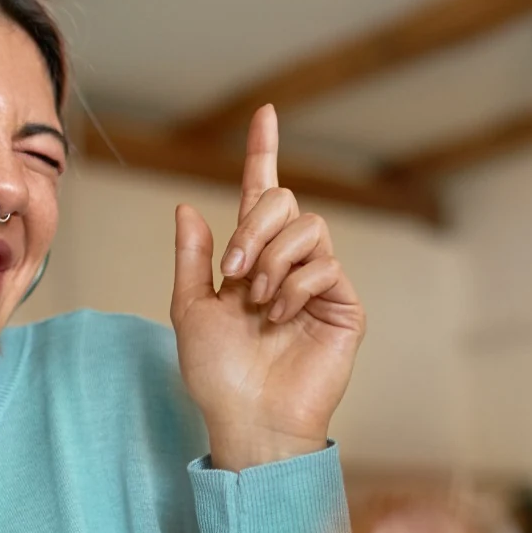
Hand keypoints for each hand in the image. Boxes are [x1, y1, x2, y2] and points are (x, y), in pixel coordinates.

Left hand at [170, 106, 365, 470]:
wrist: (248, 418)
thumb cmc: (217, 375)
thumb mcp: (190, 309)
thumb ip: (192, 257)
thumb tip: (188, 207)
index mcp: (251, 259)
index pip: (261, 195)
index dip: (263, 153)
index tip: (264, 114)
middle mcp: (287, 264)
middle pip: (285, 203)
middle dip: (254, 229)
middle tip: (234, 273)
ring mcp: (318, 284)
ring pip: (308, 227)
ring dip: (273, 259)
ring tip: (258, 302)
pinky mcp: (343, 306)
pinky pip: (324, 265)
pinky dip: (294, 286)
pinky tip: (280, 316)